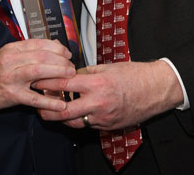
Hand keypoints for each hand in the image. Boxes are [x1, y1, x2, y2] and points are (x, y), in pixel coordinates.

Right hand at [0, 39, 75, 113]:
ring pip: (39, 71)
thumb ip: (26, 51)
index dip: (57, 47)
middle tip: (71, 66)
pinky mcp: (11, 95)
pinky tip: (60, 104)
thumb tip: (51, 47)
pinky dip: (49, 100)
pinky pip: (33, 97)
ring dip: (58, 73)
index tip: (66, 53)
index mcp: (11, 49)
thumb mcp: (6, 55)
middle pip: (42, 56)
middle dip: (61, 60)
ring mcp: (11, 78)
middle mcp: (11, 60)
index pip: (39, 43)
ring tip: (69, 76)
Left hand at [34, 60, 183, 130]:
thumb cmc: (136, 75)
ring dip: (61, 115)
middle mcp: (98, 103)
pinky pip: (87, 124)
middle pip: (63, 111)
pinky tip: (75, 111)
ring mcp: (103, 117)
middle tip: (37, 102)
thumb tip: (70, 74)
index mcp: (97, 84)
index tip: (37, 79)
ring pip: (73, 122)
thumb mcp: (107, 67)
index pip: (64, 84)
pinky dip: (78, 118)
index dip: (47, 82)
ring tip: (54, 107)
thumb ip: (86, 72)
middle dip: (46, 108)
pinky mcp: (108, 126)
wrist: (156, 89)